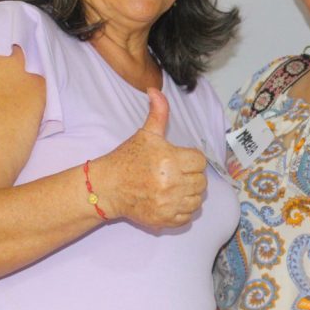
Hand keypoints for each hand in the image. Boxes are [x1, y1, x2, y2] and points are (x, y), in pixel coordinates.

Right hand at [92, 88, 207, 227]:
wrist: (107, 187)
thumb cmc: (127, 159)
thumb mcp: (145, 134)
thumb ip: (158, 113)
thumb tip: (155, 90)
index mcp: (170, 160)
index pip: (200, 161)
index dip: (192, 159)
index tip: (180, 160)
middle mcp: (172, 183)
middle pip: (201, 181)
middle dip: (191, 176)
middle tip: (176, 173)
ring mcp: (168, 203)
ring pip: (197, 200)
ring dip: (190, 194)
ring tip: (175, 187)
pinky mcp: (164, 219)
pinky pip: (187, 216)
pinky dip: (183, 210)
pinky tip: (172, 200)